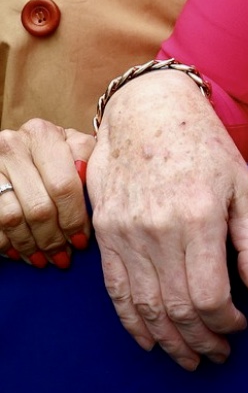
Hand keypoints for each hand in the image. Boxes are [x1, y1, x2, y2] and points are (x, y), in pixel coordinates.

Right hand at [0, 120, 93, 267]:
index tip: (82, 239)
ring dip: (31, 245)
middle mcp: (12, 146)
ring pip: (13, 220)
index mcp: (42, 134)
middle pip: (38, 207)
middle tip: (64, 255)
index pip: (64, 186)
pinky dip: (8, 244)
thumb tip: (93, 190)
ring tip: (45, 258)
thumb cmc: (51, 154)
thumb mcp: (70, 147)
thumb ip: (85, 160)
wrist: (12, 151)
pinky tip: (21, 252)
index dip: (75, 218)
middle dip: (54, 238)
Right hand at [88, 70, 247, 369]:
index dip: (225, 322)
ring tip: (190, 357)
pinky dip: (133, 323)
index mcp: (199, 216)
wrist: (148, 111)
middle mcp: (158, 229)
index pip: (208, 295)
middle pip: (176, 308)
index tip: (240, 327)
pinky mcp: (106, 233)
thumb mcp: (244, 186)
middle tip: (217, 354)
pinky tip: (151, 340)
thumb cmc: (205, 145)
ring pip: (145, 308)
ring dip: (169, 341)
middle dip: (200, 340)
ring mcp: (127, 233)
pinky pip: (116, 292)